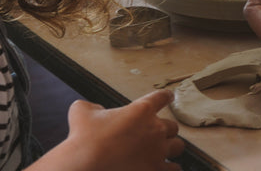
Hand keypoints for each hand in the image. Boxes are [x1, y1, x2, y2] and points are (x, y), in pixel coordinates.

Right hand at [28, 90, 183, 170]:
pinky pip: (174, 169)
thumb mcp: (82, 112)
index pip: (161, 97)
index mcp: (141, 110)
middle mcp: (154, 129)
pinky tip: (165, 168)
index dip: (166, 96)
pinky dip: (170, 169)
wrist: (86, 165)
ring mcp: (157, 152)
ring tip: (165, 151)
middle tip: (157, 134)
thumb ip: (92, 107)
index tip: (170, 96)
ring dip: (172, 148)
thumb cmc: (84, 138)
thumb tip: (94, 110)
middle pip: (173, 126)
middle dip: (166, 130)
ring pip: (178, 147)